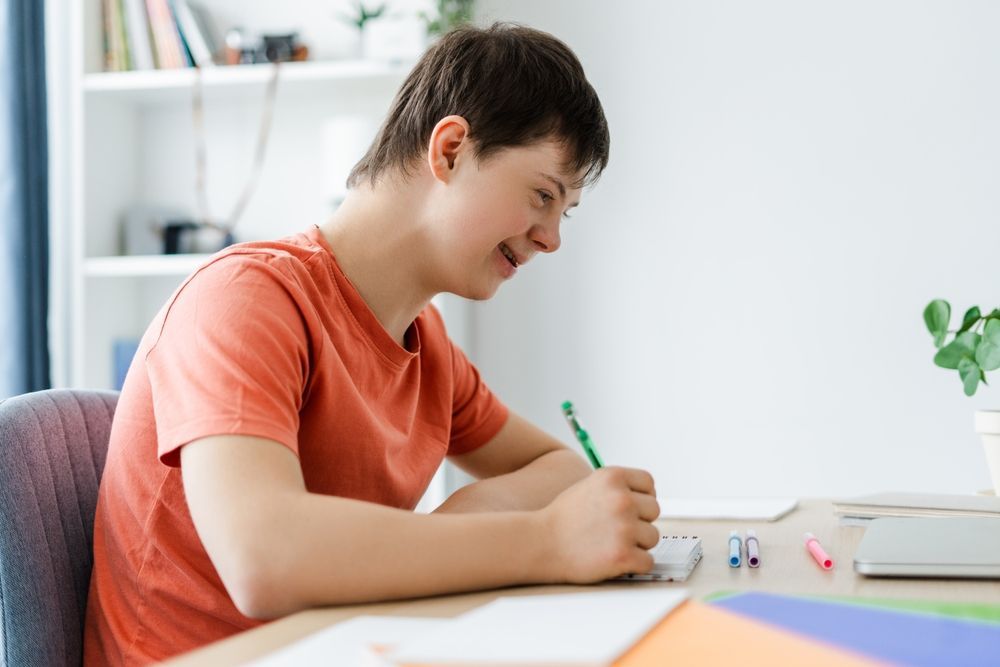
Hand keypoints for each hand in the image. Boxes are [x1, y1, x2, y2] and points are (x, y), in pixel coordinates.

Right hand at [536, 466, 660, 582]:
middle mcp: (621, 499)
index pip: (649, 484)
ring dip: (636, 544)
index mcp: (613, 477)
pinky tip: (614, 560)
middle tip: (613, 529)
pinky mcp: (623, 555)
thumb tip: (646, 497)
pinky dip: (634, 564)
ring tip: (610, 543)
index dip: (641, 498)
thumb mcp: (589, 487)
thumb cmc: (563, 518)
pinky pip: (648, 562)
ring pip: (652, 537)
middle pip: (653, 511)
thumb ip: (617, 488)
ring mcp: (624, 527)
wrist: (540, 544)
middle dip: (638, 521)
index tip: (628, 508)